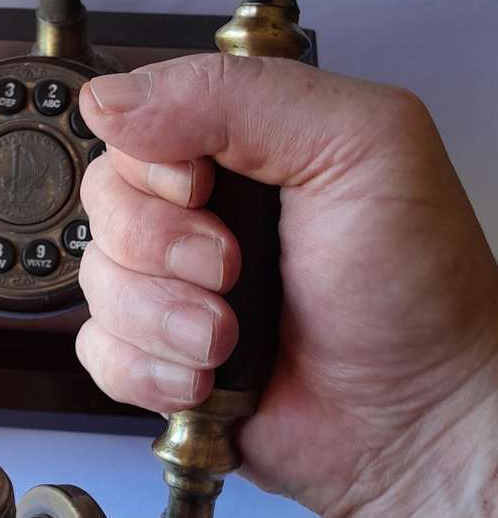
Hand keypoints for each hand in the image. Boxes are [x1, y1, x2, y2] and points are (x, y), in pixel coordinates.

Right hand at [76, 52, 497, 517]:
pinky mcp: (161, 354)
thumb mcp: (360, 145)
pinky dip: (148, 369)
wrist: (420, 422)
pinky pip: (98, 349)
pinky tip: (206, 376)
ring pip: (98, 278)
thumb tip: (113, 98)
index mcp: (247, 141)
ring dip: (163, 317)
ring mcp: (179, 284)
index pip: (140, 118)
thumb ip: (240, 95)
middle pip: (107, 198)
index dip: (152, 162)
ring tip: (229, 336)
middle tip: (231, 268)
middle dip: (162, 247)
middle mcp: (207, 208)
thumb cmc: (418, 288)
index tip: (202, 190)